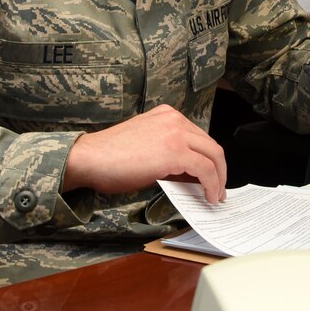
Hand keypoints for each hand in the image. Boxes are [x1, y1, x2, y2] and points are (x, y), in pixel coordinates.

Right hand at [62, 105, 227, 202]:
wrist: (90, 158)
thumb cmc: (110, 157)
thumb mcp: (147, 147)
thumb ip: (170, 154)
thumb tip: (192, 175)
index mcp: (167, 115)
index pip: (199, 137)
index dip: (208, 159)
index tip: (211, 176)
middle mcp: (174, 119)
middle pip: (211, 145)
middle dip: (219, 169)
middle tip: (219, 188)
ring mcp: (176, 133)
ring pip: (213, 155)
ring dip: (218, 178)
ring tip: (215, 196)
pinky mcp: (175, 151)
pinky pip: (205, 169)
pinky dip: (212, 184)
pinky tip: (208, 196)